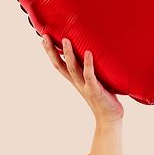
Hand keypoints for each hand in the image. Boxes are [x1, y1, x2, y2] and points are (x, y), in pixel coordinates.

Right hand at [42, 36, 123, 154]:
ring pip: (73, 68)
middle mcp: (76, 82)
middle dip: (51, 51)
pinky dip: (88, 64)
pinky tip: (88, 52)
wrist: (110, 118)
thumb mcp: (93, 81)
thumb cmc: (104, 98)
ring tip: (65, 40)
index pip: (59, 64)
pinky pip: (90, 76)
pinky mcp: (95, 89)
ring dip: (68, 54)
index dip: (50, 52)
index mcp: (74, 79)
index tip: (44, 38)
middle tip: (45, 36)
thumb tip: (92, 53)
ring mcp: (85, 85)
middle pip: (60, 65)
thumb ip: (90, 70)